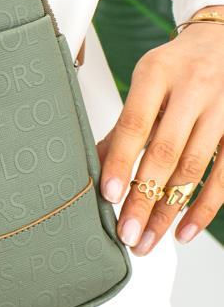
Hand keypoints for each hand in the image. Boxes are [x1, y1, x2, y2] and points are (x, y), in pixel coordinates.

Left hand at [97, 6, 223, 255]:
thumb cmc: (176, 66)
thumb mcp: (146, 80)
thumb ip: (125, 123)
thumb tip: (95, 168)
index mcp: (157, 73)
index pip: (135, 123)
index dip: (121, 161)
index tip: (108, 195)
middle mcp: (192, 90)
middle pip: (165, 152)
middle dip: (144, 197)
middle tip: (127, 234)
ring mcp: (221, 109)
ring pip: (193, 169)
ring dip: (169, 211)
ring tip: (148, 240)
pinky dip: (204, 207)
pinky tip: (184, 231)